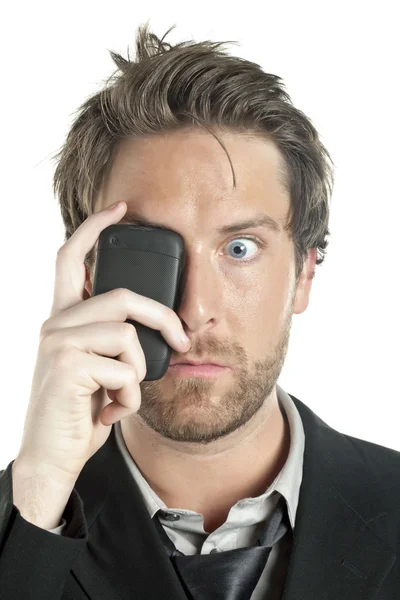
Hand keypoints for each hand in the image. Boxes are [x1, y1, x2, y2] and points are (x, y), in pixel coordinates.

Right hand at [15, 201, 190, 486]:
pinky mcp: (66, 365)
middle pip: (123, 295)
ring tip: (123, 395)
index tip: (120, 209)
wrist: (52, 456)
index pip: (71, 257)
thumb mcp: (99, 367)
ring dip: (140, 372)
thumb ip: (114, 340)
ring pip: (128, 335)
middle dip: (163, 317)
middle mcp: (56, 322)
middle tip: (183, 341)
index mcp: (64, 318)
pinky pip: (124, 369)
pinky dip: (129, 396)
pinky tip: (111, 411)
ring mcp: (58, 341)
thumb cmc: (80, 410)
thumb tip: (154, 327)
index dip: (94, 227)